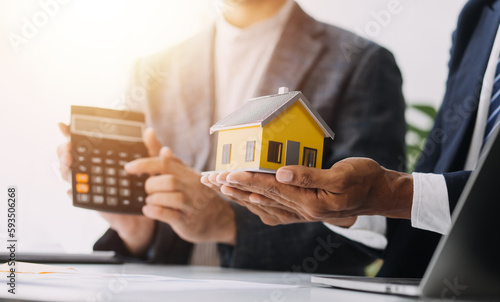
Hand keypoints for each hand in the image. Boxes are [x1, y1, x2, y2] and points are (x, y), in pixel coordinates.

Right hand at [56, 124, 158, 255]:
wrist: (148, 209)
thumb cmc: (147, 183)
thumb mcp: (152, 164)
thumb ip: (152, 148)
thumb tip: (149, 131)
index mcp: (104, 155)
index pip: (83, 140)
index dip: (70, 132)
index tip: (63, 125)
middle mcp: (93, 168)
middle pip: (69, 155)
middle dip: (64, 149)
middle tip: (69, 148)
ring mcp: (91, 184)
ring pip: (69, 174)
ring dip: (64, 168)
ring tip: (69, 163)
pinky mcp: (93, 200)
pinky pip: (78, 197)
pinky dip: (71, 193)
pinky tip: (69, 190)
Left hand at [125, 147, 235, 244]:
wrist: (218, 218)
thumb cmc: (196, 194)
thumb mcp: (184, 175)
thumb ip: (169, 161)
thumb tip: (158, 142)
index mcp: (188, 173)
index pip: (165, 163)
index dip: (145, 164)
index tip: (128, 168)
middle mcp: (192, 187)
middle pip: (168, 180)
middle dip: (151, 185)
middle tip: (149, 190)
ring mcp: (191, 205)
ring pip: (170, 198)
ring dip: (153, 199)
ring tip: (151, 201)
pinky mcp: (188, 222)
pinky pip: (169, 215)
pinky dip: (155, 212)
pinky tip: (149, 210)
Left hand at [203, 158, 412, 225]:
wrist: (378, 194)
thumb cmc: (363, 180)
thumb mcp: (341, 175)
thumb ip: (309, 175)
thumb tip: (281, 172)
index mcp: (310, 203)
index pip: (272, 189)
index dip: (248, 180)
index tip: (227, 174)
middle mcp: (302, 211)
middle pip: (262, 198)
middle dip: (235, 188)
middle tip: (212, 180)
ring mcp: (302, 212)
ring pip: (265, 204)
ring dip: (241, 196)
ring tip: (221, 188)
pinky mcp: (305, 208)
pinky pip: (275, 209)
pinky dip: (258, 203)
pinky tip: (248, 199)